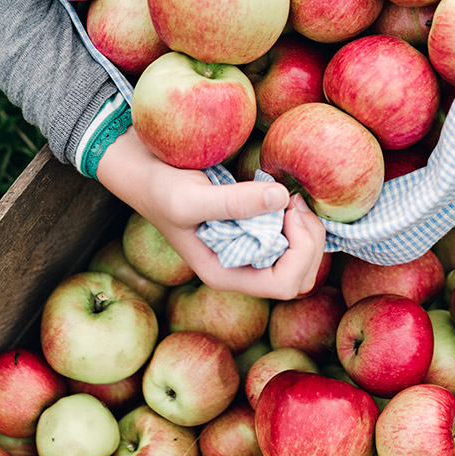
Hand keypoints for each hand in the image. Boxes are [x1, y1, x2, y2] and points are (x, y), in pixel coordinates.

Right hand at [96, 130, 327, 299]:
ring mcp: (248, 250)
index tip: (286, 210)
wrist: (145, 171)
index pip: (285, 284)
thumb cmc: (161, 189)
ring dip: (307, 229)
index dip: (299, 251)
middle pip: (301, 276)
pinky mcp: (253, 229)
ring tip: (289, 198)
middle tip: (293, 202)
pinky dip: (298, 219)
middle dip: (310, 241)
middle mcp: (241, 268)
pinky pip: (291, 238)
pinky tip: (283, 195)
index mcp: (226, 274)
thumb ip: (234, 202)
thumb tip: (282, 198)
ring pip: (301, 259)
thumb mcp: (191, 198)